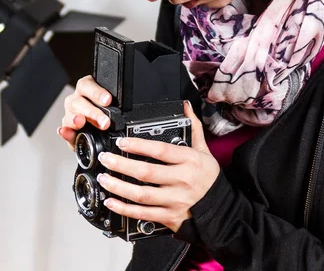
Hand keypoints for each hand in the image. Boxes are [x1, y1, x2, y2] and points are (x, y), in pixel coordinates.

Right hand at [57, 75, 111, 149]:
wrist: (100, 126)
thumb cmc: (107, 111)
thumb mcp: (111, 103)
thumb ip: (114, 104)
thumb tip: (124, 107)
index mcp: (87, 88)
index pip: (87, 85)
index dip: (96, 92)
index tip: (107, 100)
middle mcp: (76, 99)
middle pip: (78, 101)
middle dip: (92, 112)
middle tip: (104, 121)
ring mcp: (70, 114)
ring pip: (70, 114)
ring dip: (76, 120)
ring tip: (82, 122)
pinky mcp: (67, 129)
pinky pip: (64, 130)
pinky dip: (65, 132)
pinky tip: (66, 132)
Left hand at [96, 101, 219, 232]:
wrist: (220, 209)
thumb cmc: (209, 177)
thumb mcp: (204, 150)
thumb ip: (193, 127)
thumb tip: (185, 106)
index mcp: (189, 161)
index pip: (161, 151)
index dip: (139, 146)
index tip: (121, 141)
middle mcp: (181, 181)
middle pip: (147, 172)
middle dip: (121, 165)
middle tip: (106, 158)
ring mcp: (174, 200)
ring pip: (142, 194)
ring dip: (119, 187)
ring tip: (103, 178)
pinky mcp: (168, 217)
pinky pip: (143, 214)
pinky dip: (124, 209)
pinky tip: (111, 201)